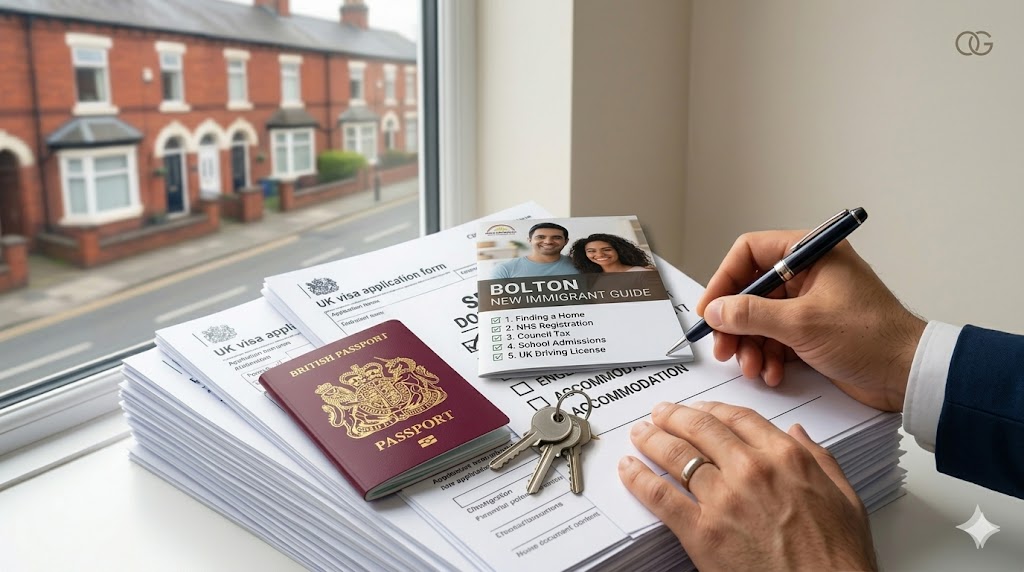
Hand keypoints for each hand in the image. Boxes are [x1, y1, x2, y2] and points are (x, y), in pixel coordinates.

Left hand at [619, 401, 875, 570]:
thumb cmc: (839, 558)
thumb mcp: (844, 499)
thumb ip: (820, 459)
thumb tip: (798, 434)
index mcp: (786, 457)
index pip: (738, 418)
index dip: (711, 409)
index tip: (698, 409)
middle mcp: (751, 469)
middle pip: (700, 428)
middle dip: (674, 416)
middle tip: (659, 413)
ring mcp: (724, 499)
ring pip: (676, 455)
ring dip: (652, 439)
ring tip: (640, 433)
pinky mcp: (702, 532)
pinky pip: (660, 496)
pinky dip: (639, 478)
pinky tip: (628, 469)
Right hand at [697, 231, 925, 411]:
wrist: (908, 374)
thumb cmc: (872, 337)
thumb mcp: (802, 324)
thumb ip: (752, 314)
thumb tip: (717, 310)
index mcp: (811, 253)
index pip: (750, 253)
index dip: (724, 281)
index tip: (710, 310)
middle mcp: (809, 273)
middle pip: (750, 290)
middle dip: (735, 322)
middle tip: (724, 347)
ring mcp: (810, 302)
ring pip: (760, 318)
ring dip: (751, 345)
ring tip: (753, 368)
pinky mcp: (812, 330)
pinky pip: (776, 337)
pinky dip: (769, 356)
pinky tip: (773, 373)